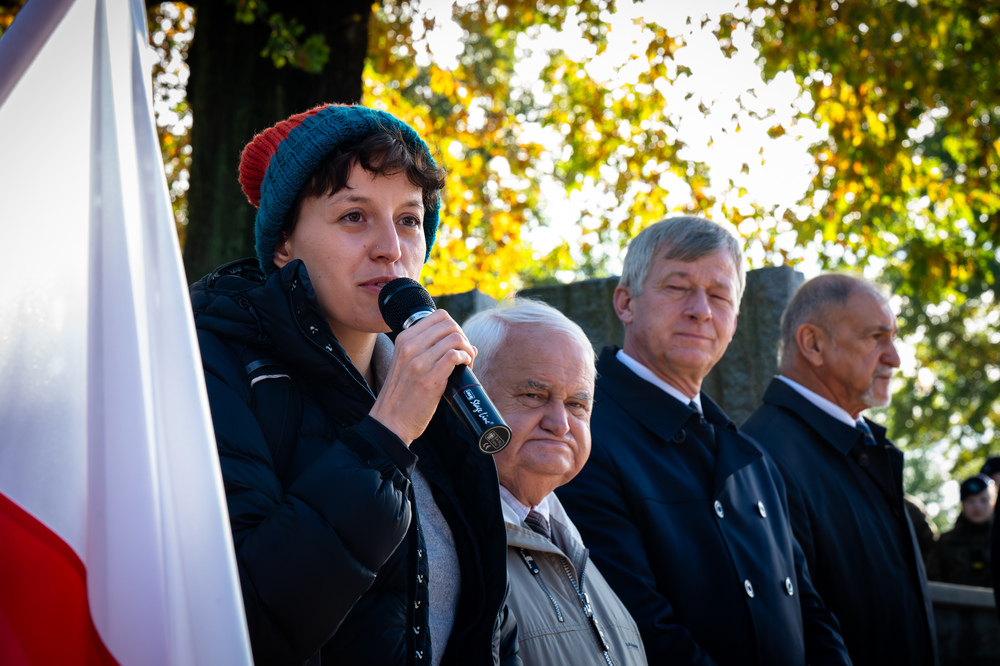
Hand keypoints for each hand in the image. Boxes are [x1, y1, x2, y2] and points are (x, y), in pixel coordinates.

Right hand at [369, 309, 475, 444]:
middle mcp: (410, 346)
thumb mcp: (409, 364)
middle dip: (463, 337)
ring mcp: (419, 362)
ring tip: (466, 364)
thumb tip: (469, 345)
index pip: (439, 315)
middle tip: (464, 355)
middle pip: (450, 324)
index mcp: (404, 339)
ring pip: (455, 338)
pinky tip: (464, 369)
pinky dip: (466, 359)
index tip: (456, 344)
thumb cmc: (403, 395)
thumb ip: (432, 350)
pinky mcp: (430, 378)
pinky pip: (455, 356)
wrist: (390, 421)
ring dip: (467, 350)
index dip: (454, 327)